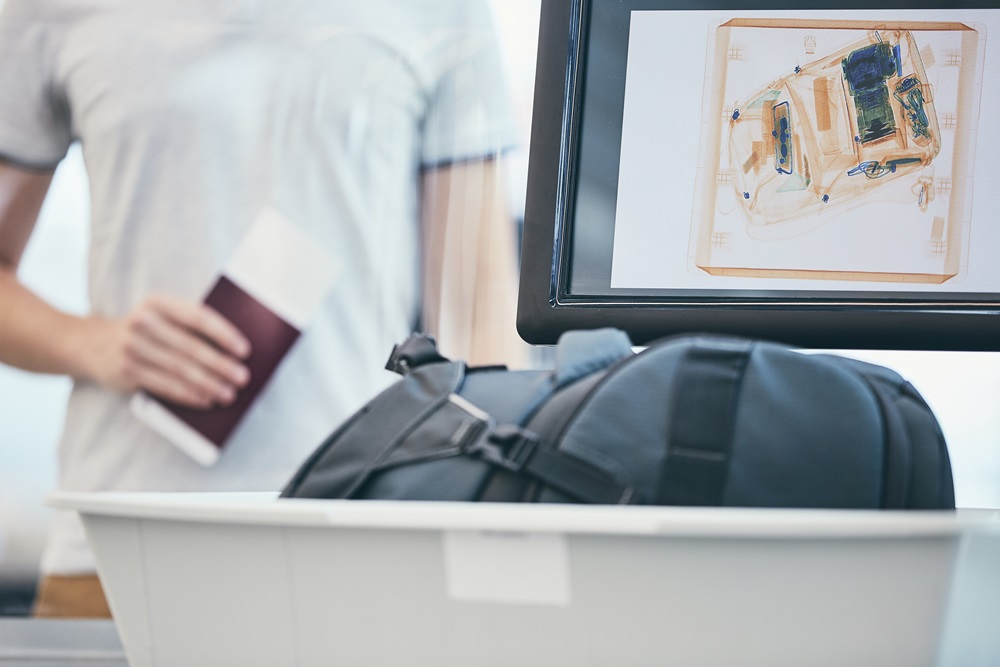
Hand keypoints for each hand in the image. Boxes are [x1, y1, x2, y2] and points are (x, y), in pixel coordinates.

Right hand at [85, 295, 250, 408]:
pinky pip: (164, 385)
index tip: (245, 350)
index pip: (197, 316)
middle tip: (242, 377)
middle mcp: (142, 322)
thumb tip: (233, 350)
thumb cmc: (146, 330)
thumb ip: (190, 326)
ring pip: (179, 369)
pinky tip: (206, 400)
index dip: (223, 333)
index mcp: (158, 303)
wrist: (92, 343)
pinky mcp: (126, 371)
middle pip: (190, 346)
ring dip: (208, 384)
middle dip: (220, 364)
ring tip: (229, 394)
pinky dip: (188, 394)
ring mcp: (132, 347)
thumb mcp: (161, 317)